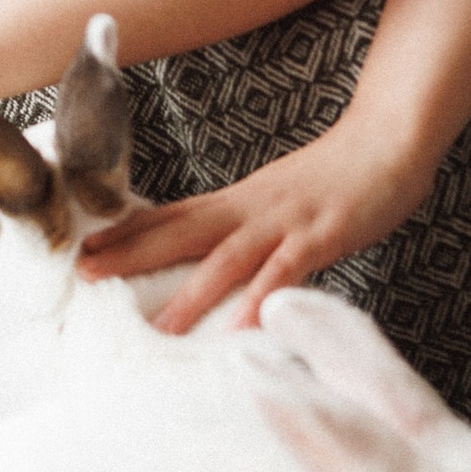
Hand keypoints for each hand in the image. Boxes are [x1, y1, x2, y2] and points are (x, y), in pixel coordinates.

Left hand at [77, 115, 436, 332]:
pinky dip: (262, 301)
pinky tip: (242, 329)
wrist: (388, 142)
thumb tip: (211, 259)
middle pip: (182, 232)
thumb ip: (244, 227)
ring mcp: (284, 222)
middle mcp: (250, 209)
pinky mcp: (321, 236)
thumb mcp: (276, 200)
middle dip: (132, 254)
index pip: (172, 216)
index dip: (126, 233)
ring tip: (157, 330)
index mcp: (238, 201)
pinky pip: (287, 272)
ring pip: (227, 259)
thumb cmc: (334, 179)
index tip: (82, 249)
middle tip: (85, 274)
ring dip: (190, 294)